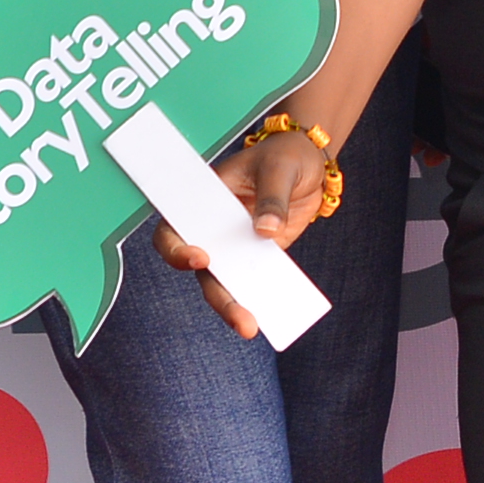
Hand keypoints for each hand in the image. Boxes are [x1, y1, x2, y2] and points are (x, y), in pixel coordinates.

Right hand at [152, 126, 332, 339]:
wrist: (309, 163)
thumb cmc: (286, 155)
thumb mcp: (280, 167)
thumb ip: (273, 196)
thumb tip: (266, 230)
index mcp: (203, 198)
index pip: (174, 228)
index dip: (177, 249)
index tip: (201, 258)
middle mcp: (212, 226)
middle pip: (200, 269)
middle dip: (218, 295)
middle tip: (239, 317)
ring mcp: (234, 244)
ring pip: (225, 282)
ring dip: (235, 306)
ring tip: (252, 327)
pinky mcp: (257, 254)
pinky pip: (254, 280)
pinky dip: (260, 298)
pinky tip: (274, 315)